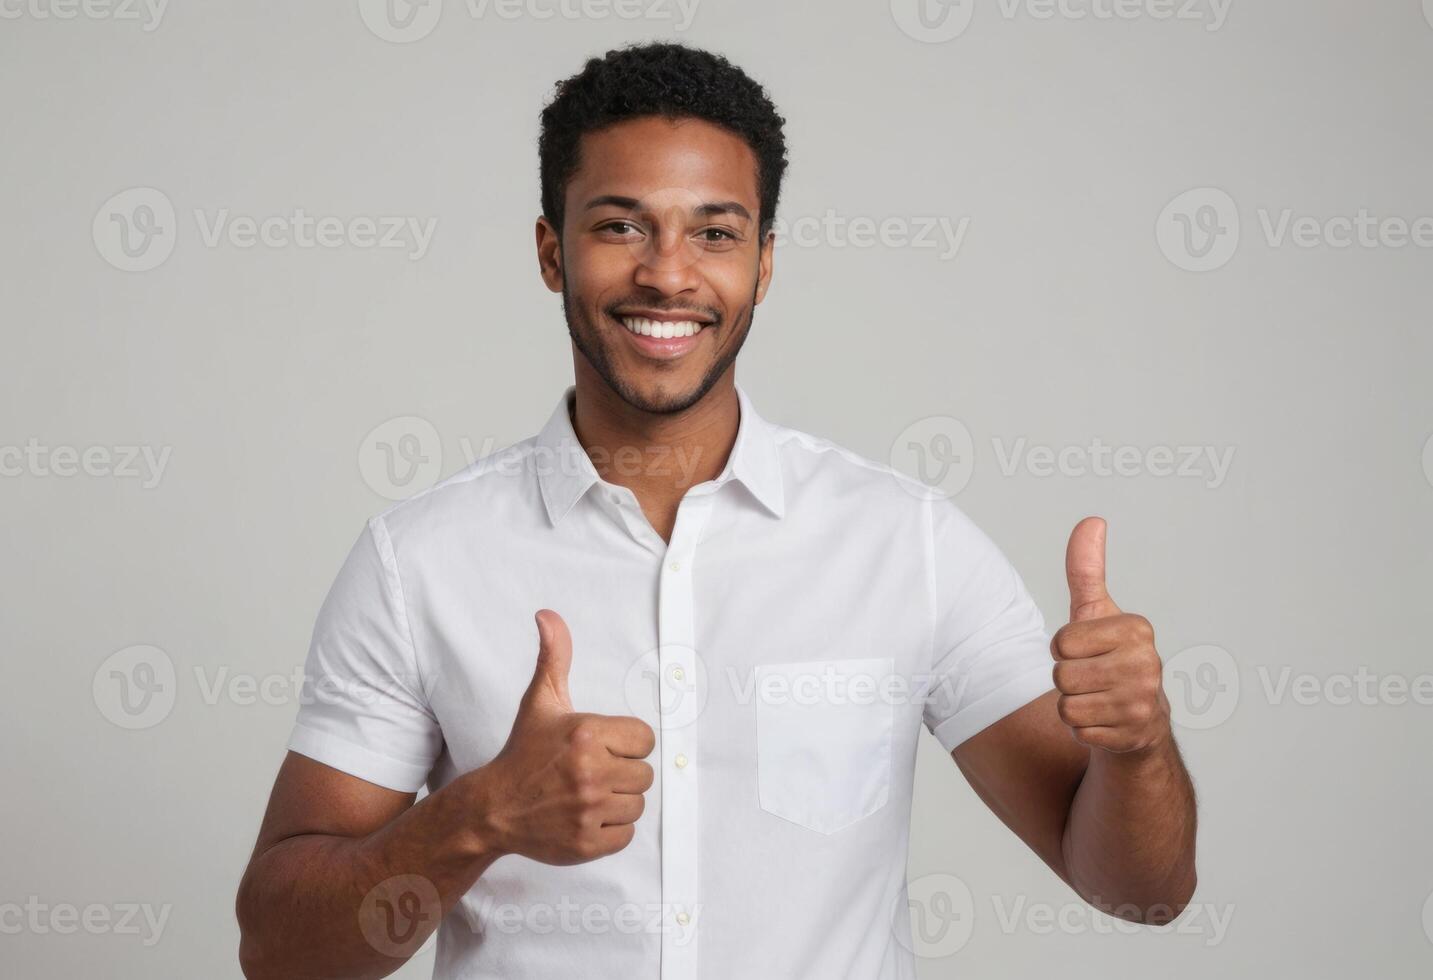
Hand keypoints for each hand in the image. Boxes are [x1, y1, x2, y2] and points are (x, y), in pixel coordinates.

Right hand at [470, 609, 655, 864]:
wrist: (493, 808)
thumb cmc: (524, 752)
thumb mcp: (540, 701)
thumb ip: (554, 656)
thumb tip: (547, 615)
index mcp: (588, 733)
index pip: (645, 739)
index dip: (626, 743)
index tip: (600, 747)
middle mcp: (590, 772)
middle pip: (644, 774)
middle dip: (621, 773)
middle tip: (590, 773)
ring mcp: (588, 810)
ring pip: (637, 805)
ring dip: (617, 802)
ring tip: (587, 794)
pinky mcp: (587, 843)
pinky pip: (626, 835)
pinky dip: (610, 830)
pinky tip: (585, 817)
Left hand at [1051, 517, 1171, 755]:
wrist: (1137, 717)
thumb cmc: (1108, 656)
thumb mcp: (1095, 611)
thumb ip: (1087, 569)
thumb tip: (1092, 521)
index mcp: (1137, 630)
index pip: (1062, 642)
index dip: (1063, 649)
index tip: (1086, 650)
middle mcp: (1147, 665)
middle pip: (1062, 676)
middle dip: (1067, 680)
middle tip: (1091, 678)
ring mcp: (1143, 703)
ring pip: (1067, 706)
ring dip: (1073, 705)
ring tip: (1097, 698)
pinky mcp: (1133, 735)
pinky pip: (1078, 731)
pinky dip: (1083, 729)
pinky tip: (1104, 720)